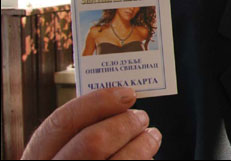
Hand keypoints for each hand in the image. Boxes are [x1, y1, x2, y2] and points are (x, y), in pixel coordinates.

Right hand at [21, 87, 160, 159]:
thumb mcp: (66, 153)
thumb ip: (81, 134)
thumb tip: (119, 104)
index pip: (60, 124)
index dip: (96, 103)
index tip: (127, 94)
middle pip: (93, 142)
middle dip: (125, 124)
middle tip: (142, 117)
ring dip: (143, 145)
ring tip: (151, 136)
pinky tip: (147, 160)